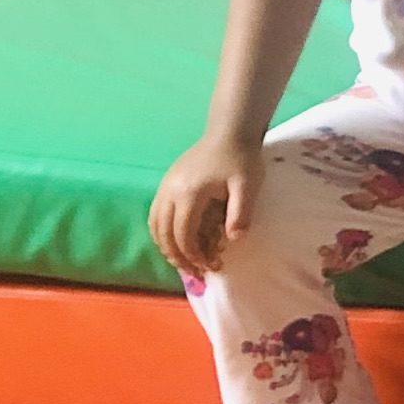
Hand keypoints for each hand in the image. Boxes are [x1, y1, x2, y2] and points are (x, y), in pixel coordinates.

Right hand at [148, 134, 260, 276]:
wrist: (230, 131)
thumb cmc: (241, 158)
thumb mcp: (248, 186)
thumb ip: (241, 214)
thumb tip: (233, 240)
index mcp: (189, 194)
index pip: (183, 236)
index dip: (195, 256)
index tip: (211, 267)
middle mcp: (169, 192)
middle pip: (165, 235)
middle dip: (179, 257)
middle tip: (198, 272)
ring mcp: (165, 186)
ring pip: (155, 226)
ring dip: (167, 247)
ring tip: (186, 261)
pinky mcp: (166, 183)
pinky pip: (155, 214)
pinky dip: (162, 232)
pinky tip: (176, 240)